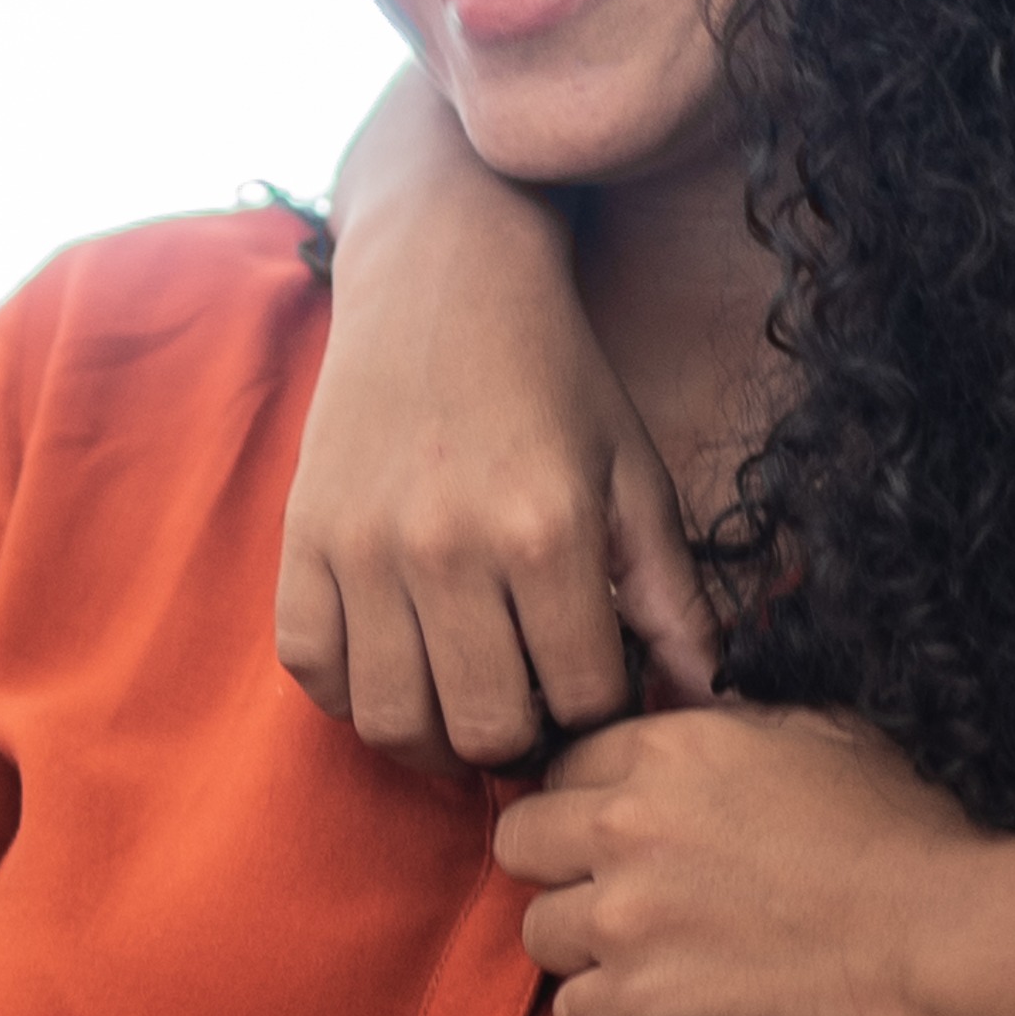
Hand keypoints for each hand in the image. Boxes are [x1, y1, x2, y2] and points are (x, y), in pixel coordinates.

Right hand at [278, 80, 717, 772]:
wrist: (444, 277)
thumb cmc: (556, 378)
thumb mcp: (635, 476)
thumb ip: (674, 598)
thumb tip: (712, 702)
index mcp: (549, 533)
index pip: (583, 701)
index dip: (601, 711)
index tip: (596, 684)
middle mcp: (450, 548)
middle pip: (486, 730)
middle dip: (520, 737)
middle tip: (531, 706)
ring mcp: (364, 547)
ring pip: (394, 721)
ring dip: (437, 737)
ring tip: (463, 700)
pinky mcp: (302, 538)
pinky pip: (312, 670)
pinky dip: (353, 693)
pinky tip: (396, 664)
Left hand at [498, 710, 990, 1015]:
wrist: (940, 940)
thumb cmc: (903, 835)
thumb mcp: (820, 733)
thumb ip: (730, 731)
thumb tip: (690, 732)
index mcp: (667, 749)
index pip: (564, 767)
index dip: (589, 803)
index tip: (619, 836)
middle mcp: (626, 826)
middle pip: (521, 844)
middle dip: (561, 868)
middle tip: (616, 896)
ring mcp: (625, 921)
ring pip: (536, 934)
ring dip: (583, 949)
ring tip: (650, 959)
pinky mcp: (640, 1006)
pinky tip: (662, 1011)